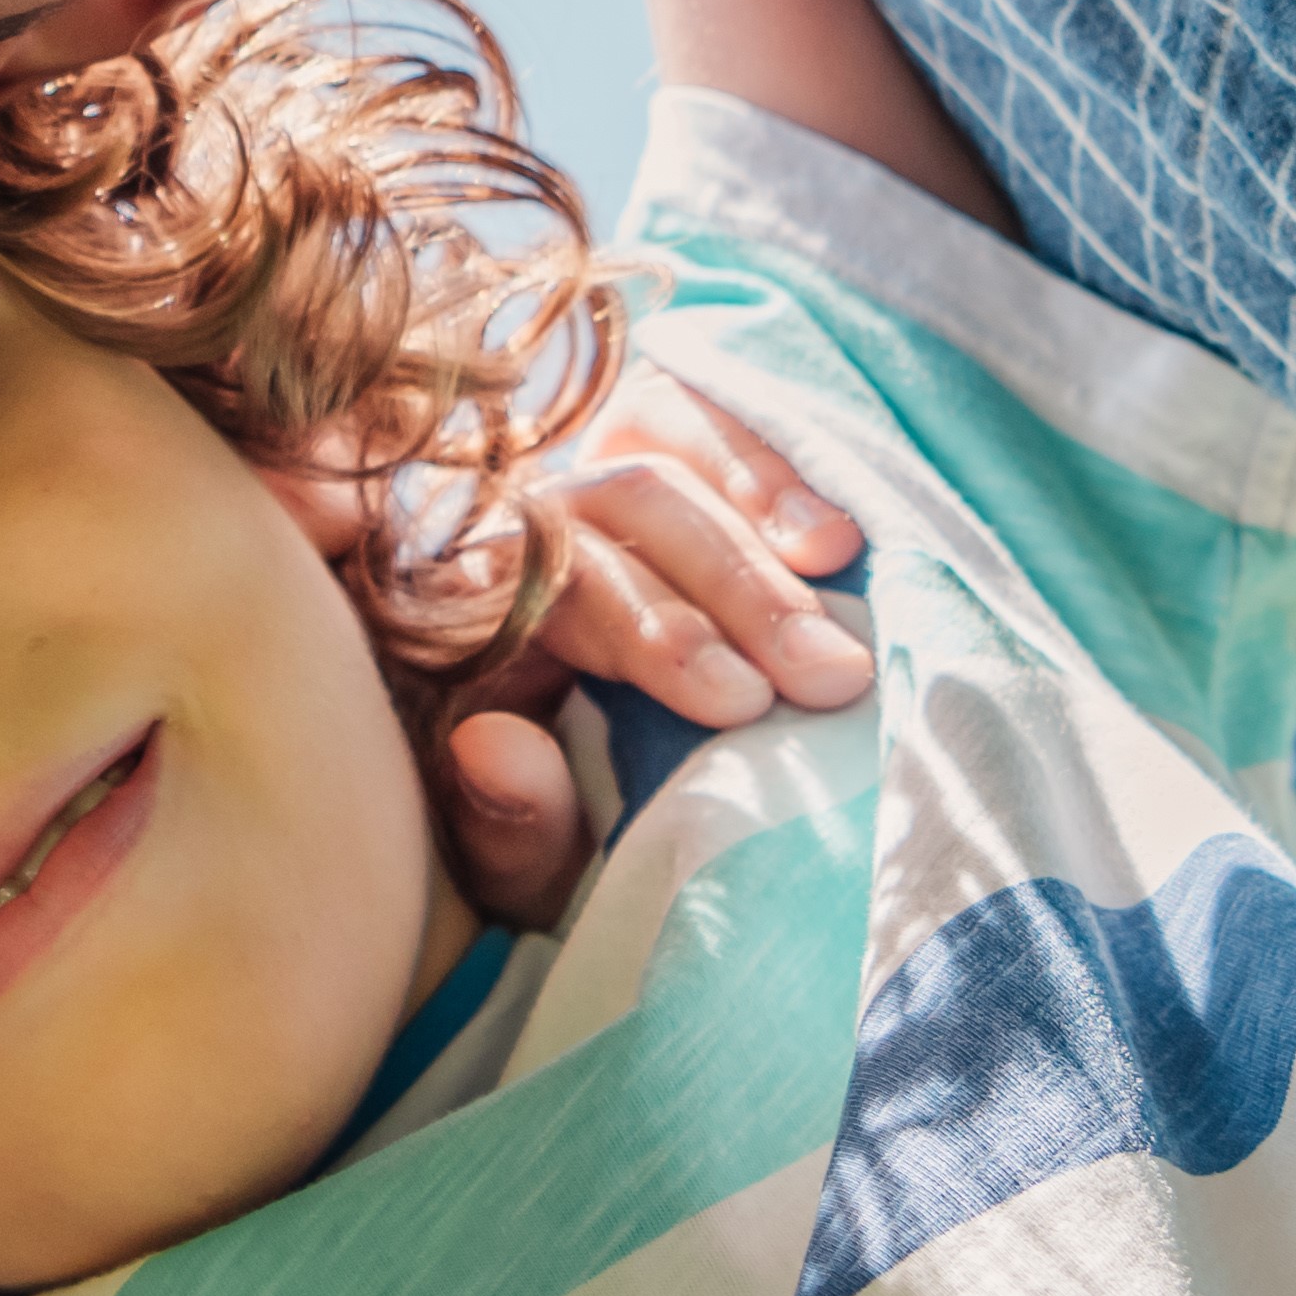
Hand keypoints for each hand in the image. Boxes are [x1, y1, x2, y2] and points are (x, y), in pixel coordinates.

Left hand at [438, 365, 869, 916]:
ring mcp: (565, 485)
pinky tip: (831, 533)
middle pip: (598, 522)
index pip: (533, 594)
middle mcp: (496, 542)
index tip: (739, 702)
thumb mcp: (528, 874)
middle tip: (826, 677)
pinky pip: (684, 420)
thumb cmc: (555, 844)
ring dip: (751, 535)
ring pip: (647, 466)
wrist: (590, 800)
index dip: (647, 632)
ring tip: (844, 588)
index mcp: (451, 632)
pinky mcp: (635, 447)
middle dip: (723, 592)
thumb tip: (491, 745)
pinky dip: (756, 464)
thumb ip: (509, 829)